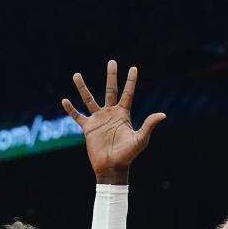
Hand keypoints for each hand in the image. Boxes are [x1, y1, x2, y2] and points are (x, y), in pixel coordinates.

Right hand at [62, 61, 165, 181]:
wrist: (112, 167)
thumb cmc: (128, 155)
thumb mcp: (140, 139)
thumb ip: (149, 125)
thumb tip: (163, 114)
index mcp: (123, 114)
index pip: (128, 93)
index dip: (131, 81)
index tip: (134, 68)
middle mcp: (110, 114)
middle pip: (110, 90)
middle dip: (111, 76)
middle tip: (112, 61)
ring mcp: (98, 120)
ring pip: (89, 99)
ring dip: (82, 87)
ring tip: (76, 75)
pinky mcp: (88, 128)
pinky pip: (77, 116)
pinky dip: (71, 109)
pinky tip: (65, 100)